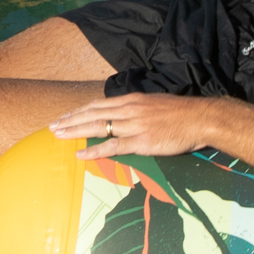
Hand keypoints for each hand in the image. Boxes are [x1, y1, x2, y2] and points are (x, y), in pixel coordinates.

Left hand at [46, 93, 222, 161]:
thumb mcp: (155, 105)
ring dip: (75, 131)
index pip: (99, 104)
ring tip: (58, 136)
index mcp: (132, 100)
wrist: (201, 118)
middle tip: (52, 126)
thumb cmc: (181, 114)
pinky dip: (94, 149)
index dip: (79, 110)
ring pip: (97, 126)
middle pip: (92, 113)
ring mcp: (134, 125)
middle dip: (70, 120)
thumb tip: (124, 116)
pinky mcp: (141, 141)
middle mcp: (129, 109)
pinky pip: (112, 146)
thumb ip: (138, 110)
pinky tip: (80, 153)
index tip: (64, 116)